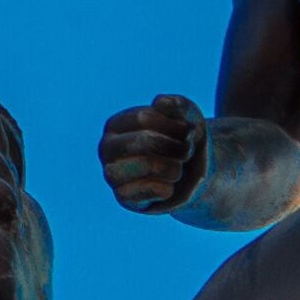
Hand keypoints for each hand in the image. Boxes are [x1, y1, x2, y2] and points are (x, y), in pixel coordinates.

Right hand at [99, 94, 208, 212]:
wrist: (193, 176)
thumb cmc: (184, 140)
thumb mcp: (190, 117)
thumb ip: (179, 104)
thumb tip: (159, 101)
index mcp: (117, 124)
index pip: (143, 118)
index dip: (173, 126)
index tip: (187, 132)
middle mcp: (107, 148)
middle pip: (140, 142)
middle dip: (173, 147)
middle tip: (186, 152)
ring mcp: (112, 174)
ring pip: (139, 166)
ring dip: (168, 168)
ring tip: (178, 169)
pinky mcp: (123, 198)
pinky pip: (138, 194)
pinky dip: (162, 189)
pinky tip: (169, 187)